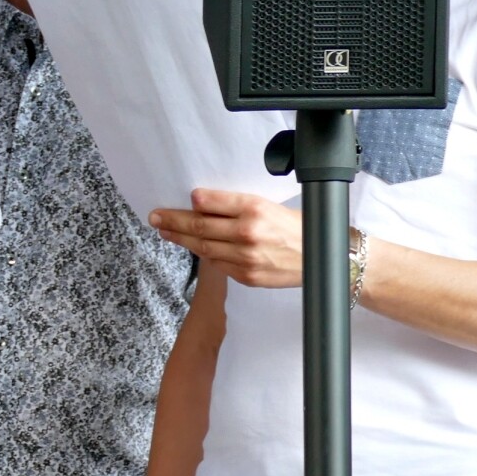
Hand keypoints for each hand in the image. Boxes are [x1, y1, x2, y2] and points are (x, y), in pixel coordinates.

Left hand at [149, 190, 303, 287]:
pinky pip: (216, 263)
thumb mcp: (269, 206)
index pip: (210, 203)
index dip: (192, 202)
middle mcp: (248, 232)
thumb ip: (236, 207)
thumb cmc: (295, 228)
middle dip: (172, 221)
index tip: (180, 200)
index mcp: (255, 208)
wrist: (321, 258)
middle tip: (155, 217)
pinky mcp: (245, 275)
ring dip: (180, 239)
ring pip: (202, 247)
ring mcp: (245, 256)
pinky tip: (194, 247)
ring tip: (165, 231)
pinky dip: (204, 254)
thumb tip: (202, 204)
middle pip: (199, 227)